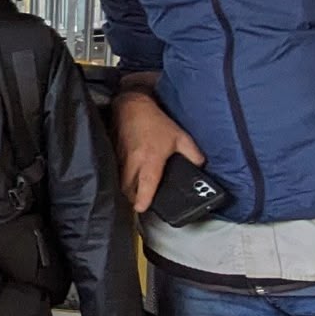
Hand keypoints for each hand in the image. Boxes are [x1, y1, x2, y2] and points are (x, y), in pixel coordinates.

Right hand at [114, 91, 204, 213]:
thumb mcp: (181, 136)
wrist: (132, 107)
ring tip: (132, 192)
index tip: (141, 208)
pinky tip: (126, 177)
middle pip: (127, 187)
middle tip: (139, 201)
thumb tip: (200, 166)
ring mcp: (121, 157)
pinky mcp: (114, 153)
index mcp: (151, 158)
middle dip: (132, 197)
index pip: (146, 183)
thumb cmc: (157, 122)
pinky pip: (116, 170)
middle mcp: (134, 161)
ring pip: (119, 180)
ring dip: (125, 188)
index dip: (143, 197)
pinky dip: (120, 177)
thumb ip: (192, 153)